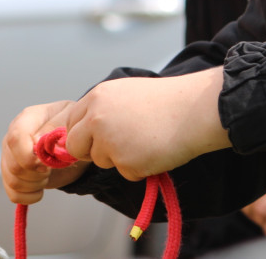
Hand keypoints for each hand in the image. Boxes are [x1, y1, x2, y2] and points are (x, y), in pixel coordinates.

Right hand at [1, 100, 89, 204]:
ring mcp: (10, 157)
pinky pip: (14, 194)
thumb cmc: (72, 128)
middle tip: (52, 167)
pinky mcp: (11, 175)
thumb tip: (40, 146)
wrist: (75, 142)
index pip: (15, 139)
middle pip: (14, 165)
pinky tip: (42, 186)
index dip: (29, 156)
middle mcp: (13, 137)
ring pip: (13, 181)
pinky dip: (31, 196)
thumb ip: (56, 132)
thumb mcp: (71, 124)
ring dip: (36, 184)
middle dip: (37, 173)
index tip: (47, 163)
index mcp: (26, 120)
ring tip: (48, 174)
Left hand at [63, 69, 230, 180]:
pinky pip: (125, 173)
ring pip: (101, 161)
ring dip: (119, 158)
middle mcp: (97, 118)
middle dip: (91, 151)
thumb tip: (85, 131)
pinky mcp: (126, 162)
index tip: (91, 141)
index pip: (69, 123)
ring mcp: (110, 141)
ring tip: (144, 140)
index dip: (80, 134)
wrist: (195, 109)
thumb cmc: (166, 101)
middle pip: (75, 146)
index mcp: (97, 97)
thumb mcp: (125, 94)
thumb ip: (101, 110)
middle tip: (117, 146)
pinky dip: (139, 168)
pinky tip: (154, 150)